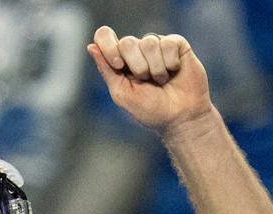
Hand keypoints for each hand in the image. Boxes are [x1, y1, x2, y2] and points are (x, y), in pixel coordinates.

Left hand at [88, 26, 212, 135]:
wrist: (181, 118)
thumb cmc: (152, 110)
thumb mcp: (123, 94)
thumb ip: (107, 71)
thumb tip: (91, 46)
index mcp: (120, 59)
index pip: (104, 36)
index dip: (108, 46)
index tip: (118, 65)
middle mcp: (137, 49)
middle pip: (127, 42)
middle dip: (137, 67)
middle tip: (146, 81)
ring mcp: (157, 45)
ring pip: (149, 42)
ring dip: (156, 69)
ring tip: (162, 81)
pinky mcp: (176, 44)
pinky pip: (168, 43)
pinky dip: (170, 63)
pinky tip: (174, 72)